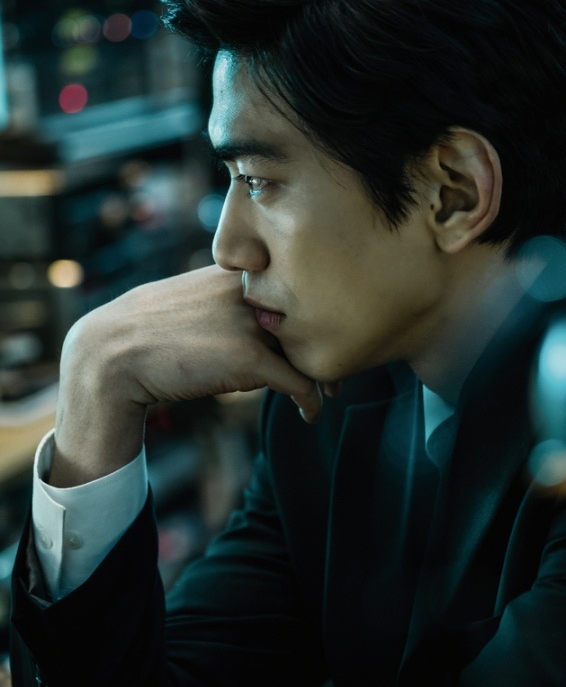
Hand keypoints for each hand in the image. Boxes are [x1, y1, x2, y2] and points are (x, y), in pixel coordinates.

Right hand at [50, 266, 321, 485]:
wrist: (113, 355)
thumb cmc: (148, 332)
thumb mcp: (192, 299)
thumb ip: (225, 297)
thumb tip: (249, 312)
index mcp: (236, 272)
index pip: (293, 288)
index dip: (310, 316)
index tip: (315, 338)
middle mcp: (249, 290)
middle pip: (310, 316)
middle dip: (324, 344)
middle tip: (333, 369)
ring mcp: (251, 321)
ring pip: (310, 348)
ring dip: (325, 375)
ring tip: (329, 393)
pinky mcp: (250, 358)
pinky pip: (300, 382)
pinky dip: (312, 401)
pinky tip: (311, 414)